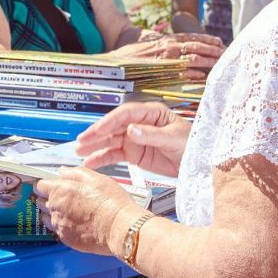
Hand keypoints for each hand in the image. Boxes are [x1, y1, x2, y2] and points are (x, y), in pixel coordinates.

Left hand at [35, 167, 137, 255]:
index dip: (45, 184)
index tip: (50, 185)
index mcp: (60, 190)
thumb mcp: (96, 178)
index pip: (39, 185)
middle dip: (48, 198)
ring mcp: (59, 225)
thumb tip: (61, 172)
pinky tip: (76, 223)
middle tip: (64, 197)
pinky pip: (57, 230)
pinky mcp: (65, 239)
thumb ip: (75, 173)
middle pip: (41, 201)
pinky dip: (62, 225)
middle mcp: (55, 208)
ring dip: (54, 213)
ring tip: (71, 211)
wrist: (120, 229)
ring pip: (47, 217)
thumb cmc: (110, 202)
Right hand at [75, 102, 190, 176]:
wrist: (198, 164)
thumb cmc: (192, 145)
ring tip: (79, 151)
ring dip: (94, 146)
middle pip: (113, 126)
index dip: (110, 121)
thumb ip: (151, 135)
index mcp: (150, 113)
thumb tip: (131, 129)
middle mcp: (139, 124)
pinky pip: (114, 154)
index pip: (125, 114)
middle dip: (96, 134)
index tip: (98, 130)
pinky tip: (90, 162)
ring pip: (110, 140)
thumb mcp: (173, 138)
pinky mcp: (133, 153)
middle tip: (82, 141)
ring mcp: (134, 139)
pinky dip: (101, 158)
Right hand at [116, 32, 222, 78]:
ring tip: (219, 65)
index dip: (208, 40)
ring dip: (207, 61)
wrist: (115, 60)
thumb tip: (179, 47)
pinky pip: (180, 71)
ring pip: (192, 57)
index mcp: (168, 39)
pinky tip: (201, 76)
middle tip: (226, 55)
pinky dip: (191, 73)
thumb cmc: (132, 54)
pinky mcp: (160, 69)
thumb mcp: (151, 44)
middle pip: (197, 46)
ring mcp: (164, 57)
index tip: (220, 43)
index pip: (192, 37)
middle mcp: (168, 45)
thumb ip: (166, 45)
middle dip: (213, 51)